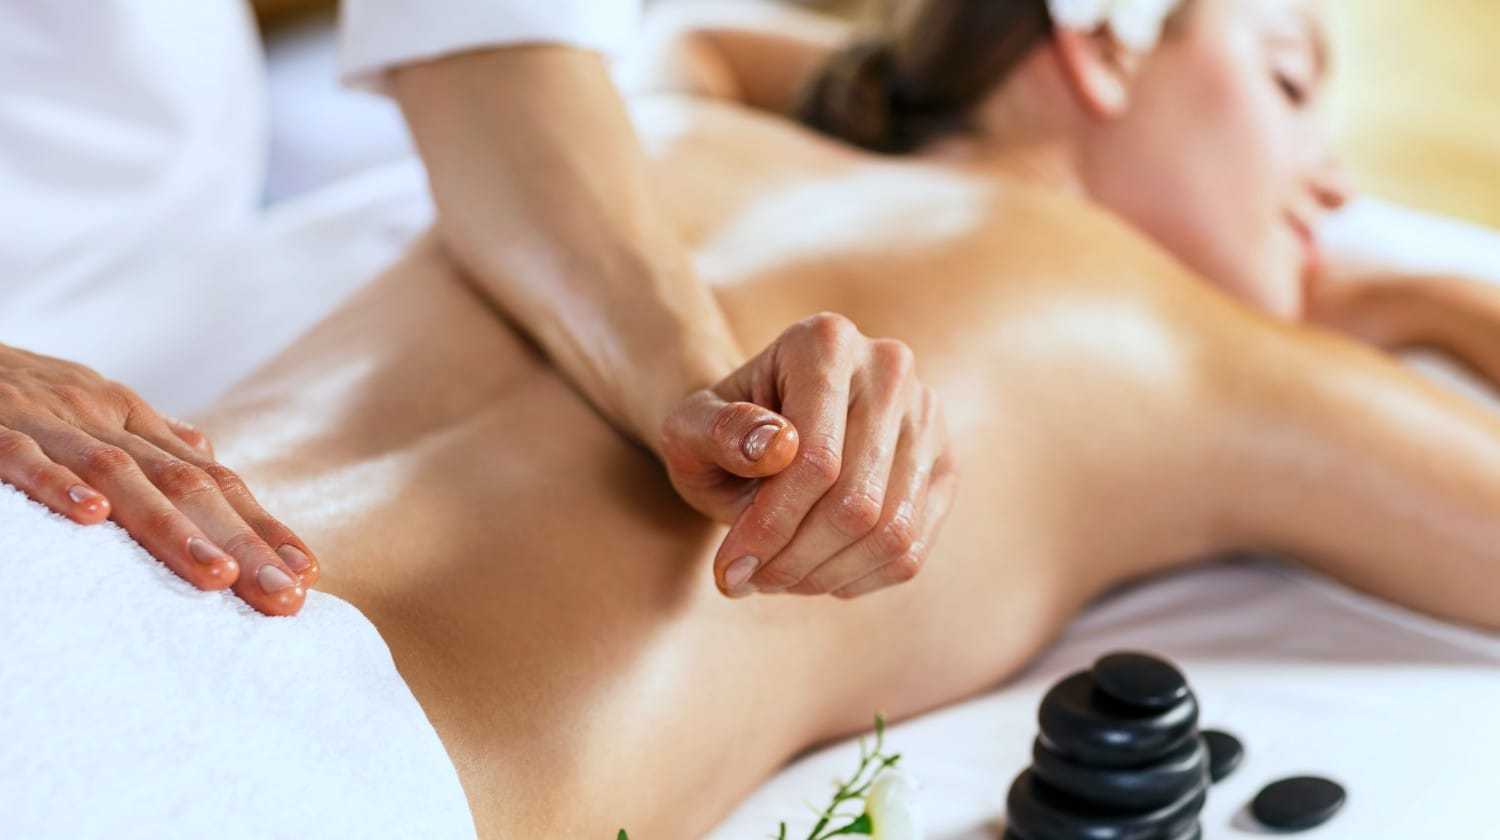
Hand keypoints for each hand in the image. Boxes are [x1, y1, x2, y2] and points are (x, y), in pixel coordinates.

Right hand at [0, 343, 315, 614]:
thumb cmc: (12, 389)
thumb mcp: (88, 405)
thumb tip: (205, 451)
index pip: (212, 477)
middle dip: (242, 543)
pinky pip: (25, 456)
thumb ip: (145, 436)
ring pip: (120, 474)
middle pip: (185, 483)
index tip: (306, 574)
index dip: (261, 524)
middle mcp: (102, 418)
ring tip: (217, 578)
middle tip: (285, 597)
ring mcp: (48, 421)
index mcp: (131, 419)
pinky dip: (58, 485)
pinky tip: (93, 521)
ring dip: (172, 528)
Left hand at [659, 312, 957, 598]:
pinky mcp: (944, 463)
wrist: (760, 426)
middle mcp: (890, 368)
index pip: (816, 459)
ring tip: (777, 578)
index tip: (727, 569)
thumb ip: (717, 432)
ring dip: (825, 574)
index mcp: (825, 342)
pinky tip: (814, 571)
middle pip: (858, 502)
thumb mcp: (689, 428)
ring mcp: (928, 416)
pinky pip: (912, 547)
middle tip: (747, 580)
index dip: (771, 527)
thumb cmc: (718, 431)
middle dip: (795, 559)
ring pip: (891, 532)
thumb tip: (776, 446)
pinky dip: (858, 577)